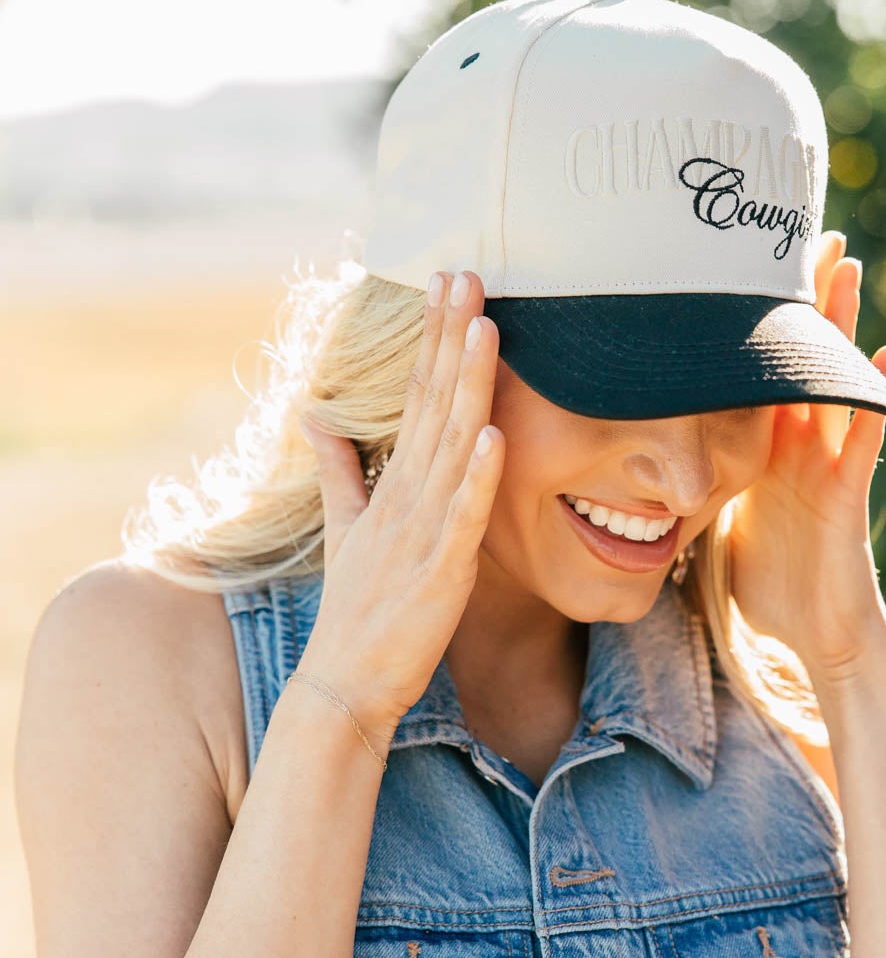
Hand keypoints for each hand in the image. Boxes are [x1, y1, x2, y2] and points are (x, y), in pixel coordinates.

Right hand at [295, 269, 504, 747]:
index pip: (418, 393)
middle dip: (450, 336)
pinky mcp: (441, 569)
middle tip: (466, 273)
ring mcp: (422, 529)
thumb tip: (317, 417)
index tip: (449, 280)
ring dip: (468, 385)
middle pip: (434, 401)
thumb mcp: (346, 528)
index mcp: (394, 482)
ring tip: (485, 328)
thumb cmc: (356, 608)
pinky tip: (495, 436)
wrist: (345, 684)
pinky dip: (477, 477)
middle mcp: (406, 494)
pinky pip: (462, 516)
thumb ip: (339, 470)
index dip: (436, 337)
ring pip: (451, 444)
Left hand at [728, 230, 885, 692]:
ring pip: (834, 382)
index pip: (757, 370)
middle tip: (806, 233)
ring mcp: (827, 466)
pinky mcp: (847, 495)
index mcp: (764, 449)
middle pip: (799, 359)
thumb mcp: (714, 523)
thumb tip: (631, 465)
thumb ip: (689, 487)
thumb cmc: (767, 586)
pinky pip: (863, 439)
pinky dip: (875, 399)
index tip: (739, 267)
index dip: (752, 322)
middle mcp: (799, 447)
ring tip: (846, 266)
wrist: (811, 639)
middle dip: (804, 299)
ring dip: (841, 327)